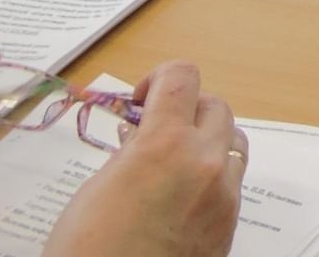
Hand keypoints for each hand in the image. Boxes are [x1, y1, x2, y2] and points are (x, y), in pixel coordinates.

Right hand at [45, 61, 245, 256]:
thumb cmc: (86, 252)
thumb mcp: (96, 190)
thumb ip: (130, 152)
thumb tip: (143, 134)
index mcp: (165, 145)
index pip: (182, 78)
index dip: (160, 79)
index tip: (140, 101)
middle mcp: (205, 162)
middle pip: (215, 106)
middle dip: (186, 110)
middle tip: (153, 131)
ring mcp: (224, 195)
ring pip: (232, 142)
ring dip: (206, 140)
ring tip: (171, 163)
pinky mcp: (231, 225)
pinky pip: (232, 182)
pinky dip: (211, 176)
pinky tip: (181, 198)